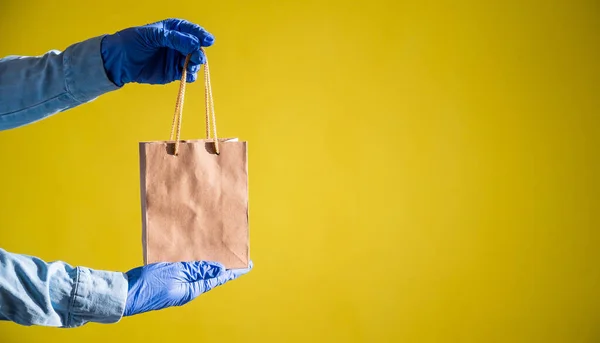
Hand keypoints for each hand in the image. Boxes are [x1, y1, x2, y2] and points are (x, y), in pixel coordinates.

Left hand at [100, 18, 213, 86]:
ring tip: (190, 68)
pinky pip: (186, 74)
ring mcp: (176, 59)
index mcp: (173, 30)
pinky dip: (190, 76)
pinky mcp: (173, 73)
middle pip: (195, 48)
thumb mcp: (153, 35)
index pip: (191, 30)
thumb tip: (195, 44)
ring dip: (195, 65)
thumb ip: (175, 39)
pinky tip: (188, 76)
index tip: (208, 41)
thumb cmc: (133, 42)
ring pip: (193, 62)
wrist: (119, 61)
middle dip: (198, 52)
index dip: (201, 35)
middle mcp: (178, 44)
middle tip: (197, 58)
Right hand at [123, 260, 251, 316]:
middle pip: (210, 279)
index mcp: (191, 289)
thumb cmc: (148, 283)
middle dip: (223, 270)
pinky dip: (195, 268)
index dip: (233, 272)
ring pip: (198, 277)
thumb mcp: (175, 272)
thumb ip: (197, 270)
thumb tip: (220, 270)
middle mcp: (187, 292)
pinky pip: (186, 277)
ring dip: (209, 268)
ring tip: (219, 258)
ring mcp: (177, 290)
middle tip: (236, 260)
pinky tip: (195, 262)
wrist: (125, 295)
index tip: (247, 265)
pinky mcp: (168, 287)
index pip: (218, 279)